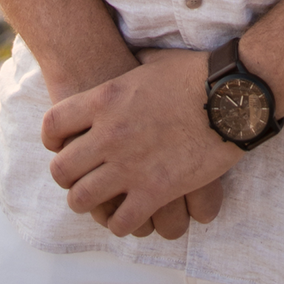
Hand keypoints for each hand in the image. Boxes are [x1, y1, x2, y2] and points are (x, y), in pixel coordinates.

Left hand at [43, 49, 244, 239]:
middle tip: (82, 176)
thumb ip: (131, 67)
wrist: (232, 96)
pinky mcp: (154, 191)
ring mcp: (130, 166)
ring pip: (81, 200)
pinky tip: (129, 214)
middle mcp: (110, 134)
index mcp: (106, 99)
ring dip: (89, 202)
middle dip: (67, 177)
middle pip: (61, 170)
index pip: (53, 124)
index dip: (51, 139)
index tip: (61, 145)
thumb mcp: (153, 61)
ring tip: (102, 200)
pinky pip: (120, 222)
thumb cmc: (196, 73)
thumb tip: (129, 61)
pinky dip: (120, 223)